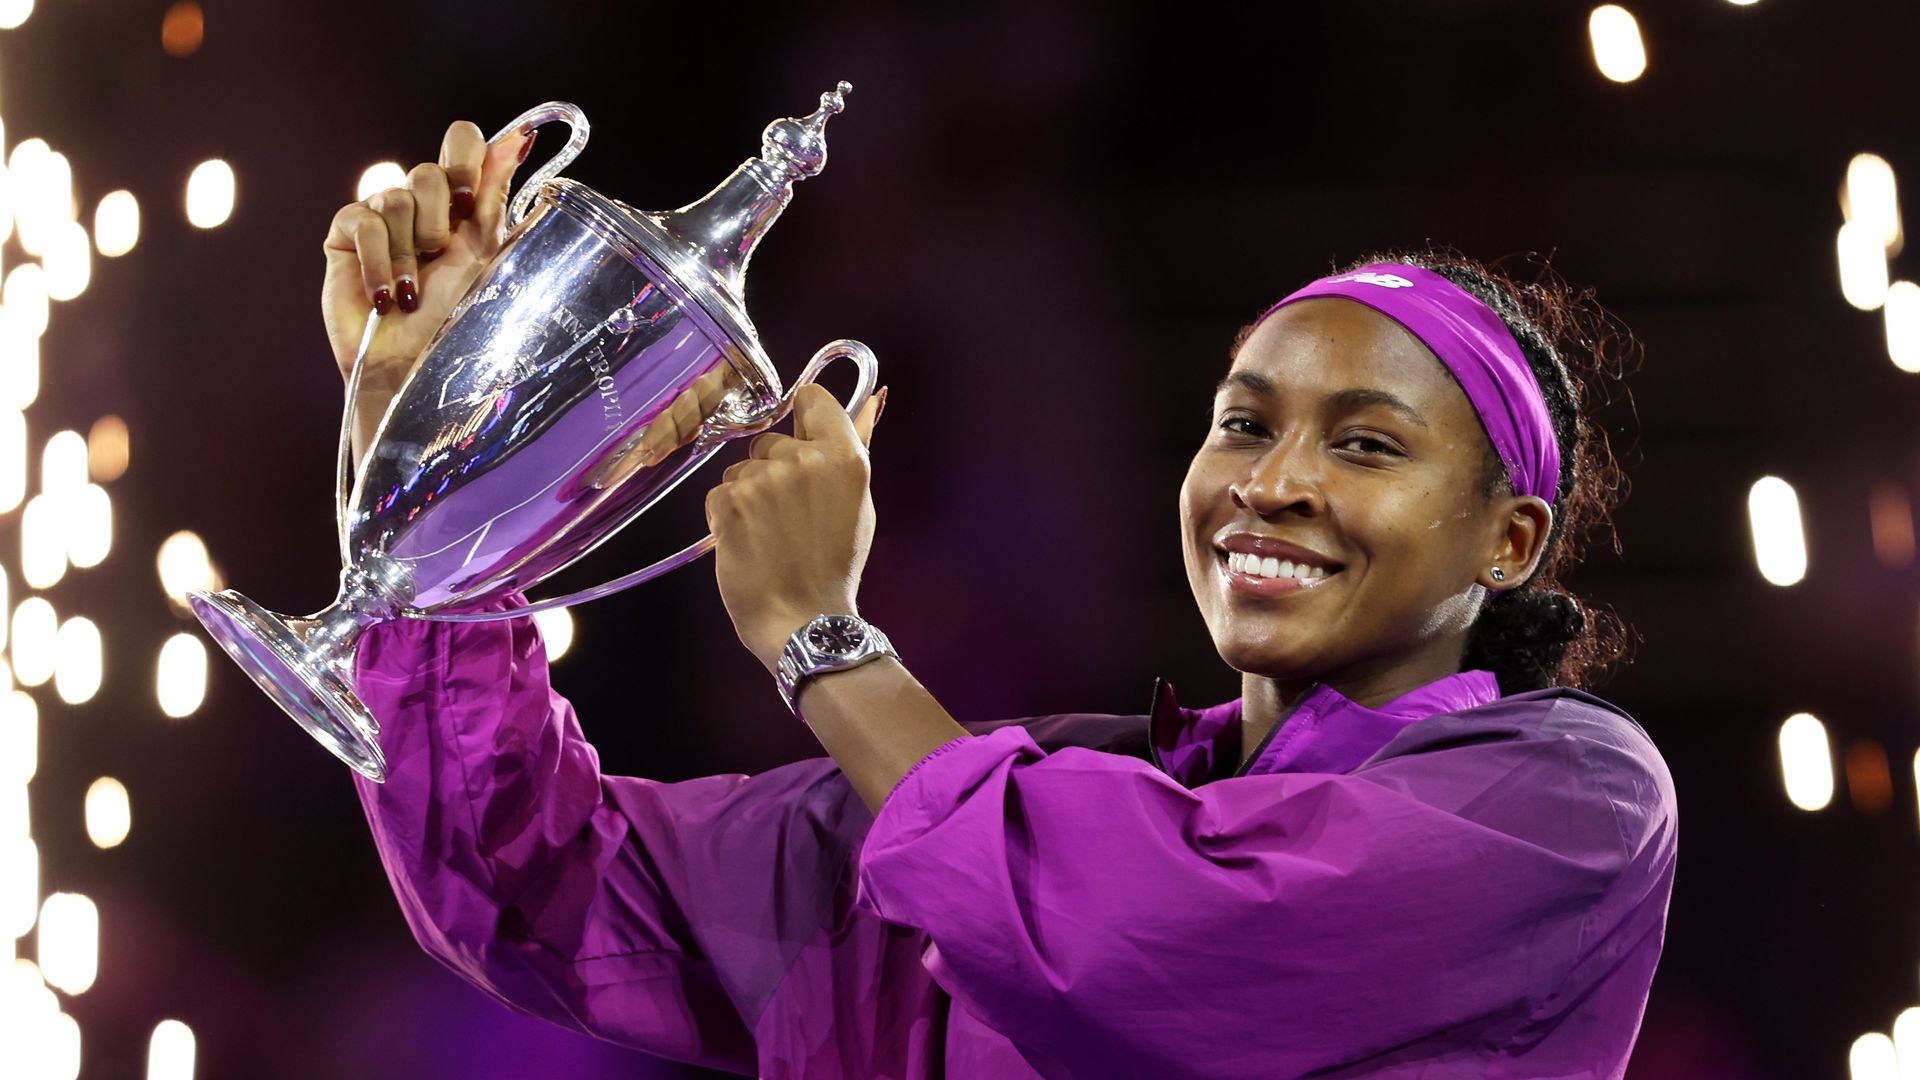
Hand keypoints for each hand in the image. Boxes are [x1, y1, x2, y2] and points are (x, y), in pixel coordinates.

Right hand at [321, 120, 536, 453]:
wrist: (413, 365)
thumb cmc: (455, 318)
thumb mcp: (484, 253)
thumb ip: (494, 195)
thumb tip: (520, 137)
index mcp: (462, 204)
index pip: (462, 141)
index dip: (466, 157)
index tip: (469, 202)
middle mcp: (422, 204)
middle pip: (429, 170)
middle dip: (439, 221)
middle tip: (439, 259)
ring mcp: (382, 216)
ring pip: (395, 196)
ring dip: (408, 253)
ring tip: (411, 293)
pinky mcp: (346, 235)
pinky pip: (362, 219)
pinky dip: (378, 260)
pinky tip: (383, 296)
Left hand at [706, 383, 887, 670]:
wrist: (804, 619)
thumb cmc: (834, 567)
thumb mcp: (858, 503)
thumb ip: (857, 446)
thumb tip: (874, 399)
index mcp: (844, 456)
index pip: (812, 398)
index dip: (804, 418)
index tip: (802, 441)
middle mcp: (805, 460)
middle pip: (770, 439)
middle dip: (773, 469)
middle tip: (789, 515)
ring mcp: (764, 480)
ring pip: (741, 469)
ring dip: (748, 495)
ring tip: (768, 535)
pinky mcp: (729, 501)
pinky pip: (718, 493)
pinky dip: (726, 517)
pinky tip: (747, 544)